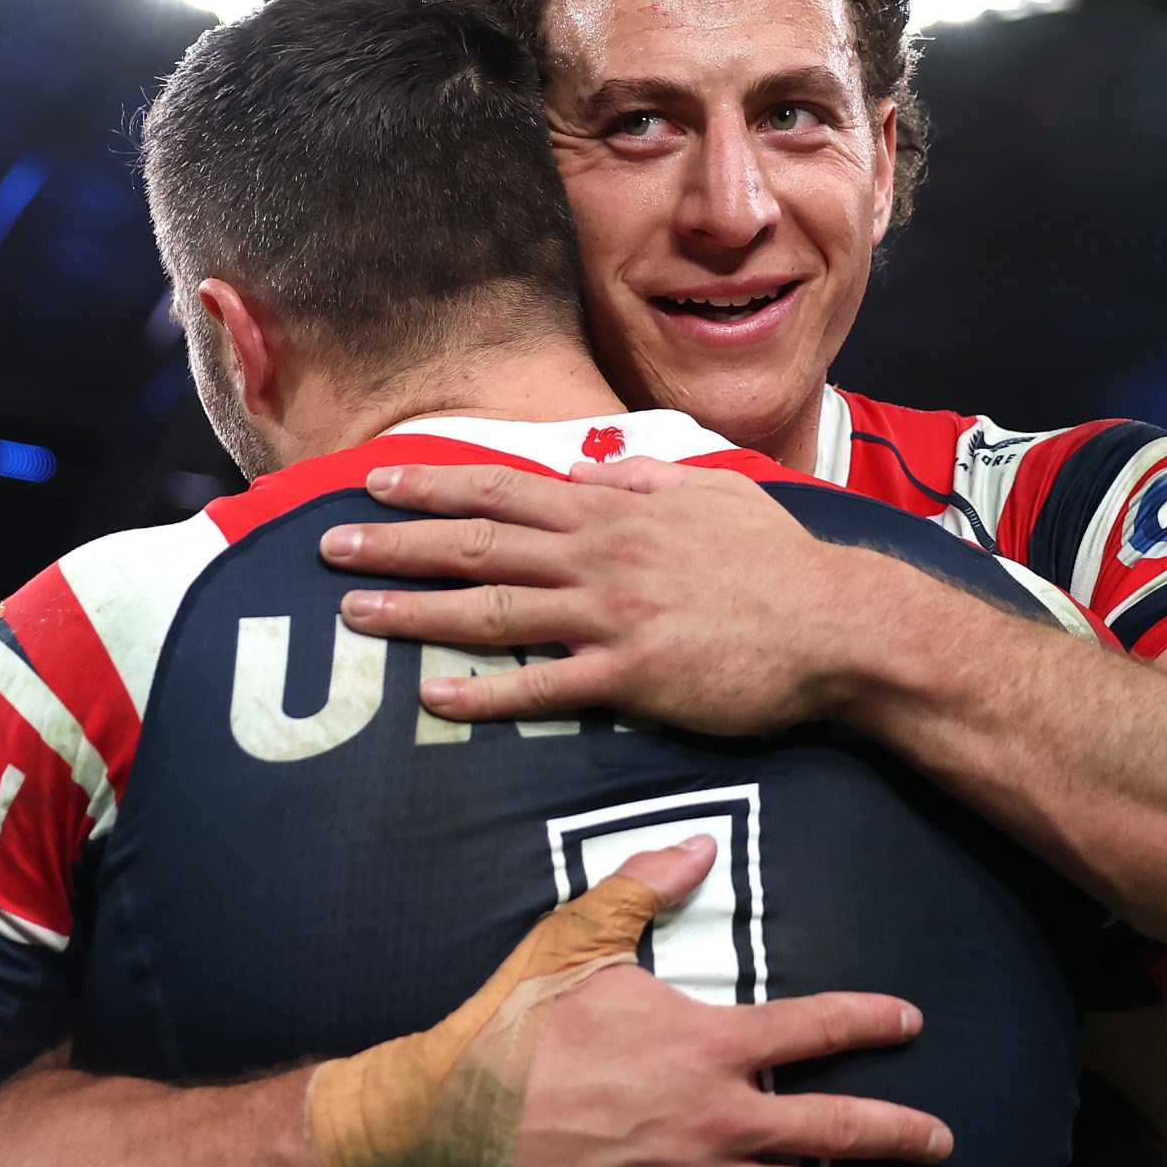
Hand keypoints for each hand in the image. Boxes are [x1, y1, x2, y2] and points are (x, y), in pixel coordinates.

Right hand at [307, 837, 951, 1166]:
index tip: (912, 1022)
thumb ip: (644, 888)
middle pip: (836, 1128)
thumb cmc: (517, 1028)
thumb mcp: (577, 938)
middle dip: (899, 1134)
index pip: (814, 1029)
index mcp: (708, 1044)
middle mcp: (718, 1119)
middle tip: (942, 1142)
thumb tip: (699, 848)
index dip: (871, 1021)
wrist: (452, 1125)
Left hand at [323, 458, 870, 733]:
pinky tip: (435, 698)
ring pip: (494, 611)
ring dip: (416, 612)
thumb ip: (642, 478)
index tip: (376, 483)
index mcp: (616, 511)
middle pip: (478, 545)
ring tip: (355, 613)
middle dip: (397, 543)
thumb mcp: (712, 492)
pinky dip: (487, 692)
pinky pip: (544, 687)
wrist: (838, 625)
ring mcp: (613, 616)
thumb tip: (581, 468)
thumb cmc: (779, 561)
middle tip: (328, 546)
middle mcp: (602, 556)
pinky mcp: (633, 677)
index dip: (434, 486)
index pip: (503, 490)